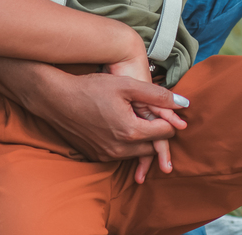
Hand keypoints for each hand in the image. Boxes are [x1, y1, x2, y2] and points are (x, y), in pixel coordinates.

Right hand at [0, 53, 188, 162]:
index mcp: (131, 131)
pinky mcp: (97, 157)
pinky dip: (126, 145)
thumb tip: (185, 104)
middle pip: (154, 147)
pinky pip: (121, 155)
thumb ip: (158, 95)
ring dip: (142, 140)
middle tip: (150, 114)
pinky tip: (119, 127)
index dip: (169, 119)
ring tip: (136, 119)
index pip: (166, 132)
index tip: (164, 109)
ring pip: (138, 154)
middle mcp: (120, 149)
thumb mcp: (127, 85)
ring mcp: (107, 156)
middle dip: (157, 132)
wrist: (56, 98)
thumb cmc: (91, 87)